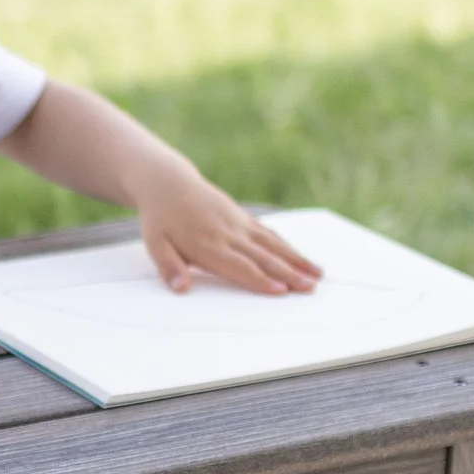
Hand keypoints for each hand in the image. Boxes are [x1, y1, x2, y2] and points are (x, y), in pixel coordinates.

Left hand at [138, 151, 320, 296]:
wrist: (168, 182)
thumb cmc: (160, 218)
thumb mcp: (155, 244)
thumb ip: (169, 267)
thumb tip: (180, 288)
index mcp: (207, 245)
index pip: (239, 266)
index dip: (261, 280)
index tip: (282, 291)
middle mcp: (228, 234)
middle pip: (263, 258)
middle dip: (289, 274)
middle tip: (311, 288)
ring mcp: (238, 224)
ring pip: (272, 245)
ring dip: (296, 260)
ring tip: (318, 274)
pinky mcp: (242, 217)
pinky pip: (268, 233)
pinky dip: (287, 246)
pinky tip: (301, 258)